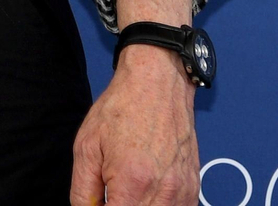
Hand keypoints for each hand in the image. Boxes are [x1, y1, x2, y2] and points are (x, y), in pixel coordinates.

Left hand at [70, 43, 197, 205]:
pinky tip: (145, 190)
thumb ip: (83, 190)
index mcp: (133, 182)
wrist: (157, 84)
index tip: (100, 202)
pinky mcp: (193, 190)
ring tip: (127, 188)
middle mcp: (164, 193)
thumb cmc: (121, 108)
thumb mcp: (86, 146)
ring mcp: (183, 193)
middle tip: (111, 191)